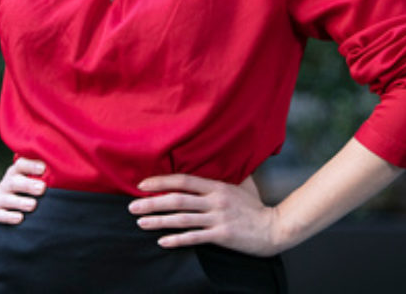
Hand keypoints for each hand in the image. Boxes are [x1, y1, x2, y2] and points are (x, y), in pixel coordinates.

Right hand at [0, 157, 46, 232]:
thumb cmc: (20, 192)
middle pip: (14, 182)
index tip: (43, 168)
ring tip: (33, 205)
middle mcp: (6, 184)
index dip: (31, 165)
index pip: (20, 165)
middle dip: (28, 185)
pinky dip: (9, 217)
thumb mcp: (26, 180)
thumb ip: (40, 176)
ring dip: (20, 202)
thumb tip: (63, 171)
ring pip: (7, 199)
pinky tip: (19, 218)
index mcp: (15, 173)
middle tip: (42, 188)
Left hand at [128, 174, 281, 256]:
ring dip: (158, 220)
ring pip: (182, 219)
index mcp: (217, 185)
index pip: (183, 180)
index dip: (161, 181)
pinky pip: (194, 237)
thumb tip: (213, 164)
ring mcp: (217, 218)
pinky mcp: (221, 235)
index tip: (143, 184)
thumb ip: (224, 177)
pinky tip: (162, 241)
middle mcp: (215, 200)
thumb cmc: (256, 206)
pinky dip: (177, 239)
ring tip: (140, 222)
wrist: (274, 228)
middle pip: (177, 199)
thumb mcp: (241, 185)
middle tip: (132, 205)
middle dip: (152, 202)